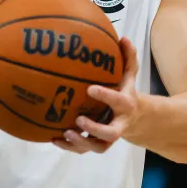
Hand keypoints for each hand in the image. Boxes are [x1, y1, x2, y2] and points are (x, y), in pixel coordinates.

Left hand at [52, 37, 139, 153]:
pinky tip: (53, 138)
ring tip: (64, 133)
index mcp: (125, 105)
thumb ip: (127, 57)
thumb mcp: (129, 74)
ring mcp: (107, 136)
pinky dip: (68, 146)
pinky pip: (83, 149)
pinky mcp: (96, 143)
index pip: (118, 101)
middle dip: (95, 130)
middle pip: (111, 134)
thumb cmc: (125, 90)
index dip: (106, 96)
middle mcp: (118, 124)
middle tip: (79, 120)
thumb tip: (123, 38)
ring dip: (80, 143)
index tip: (90, 88)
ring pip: (97, 146)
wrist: (134, 118)